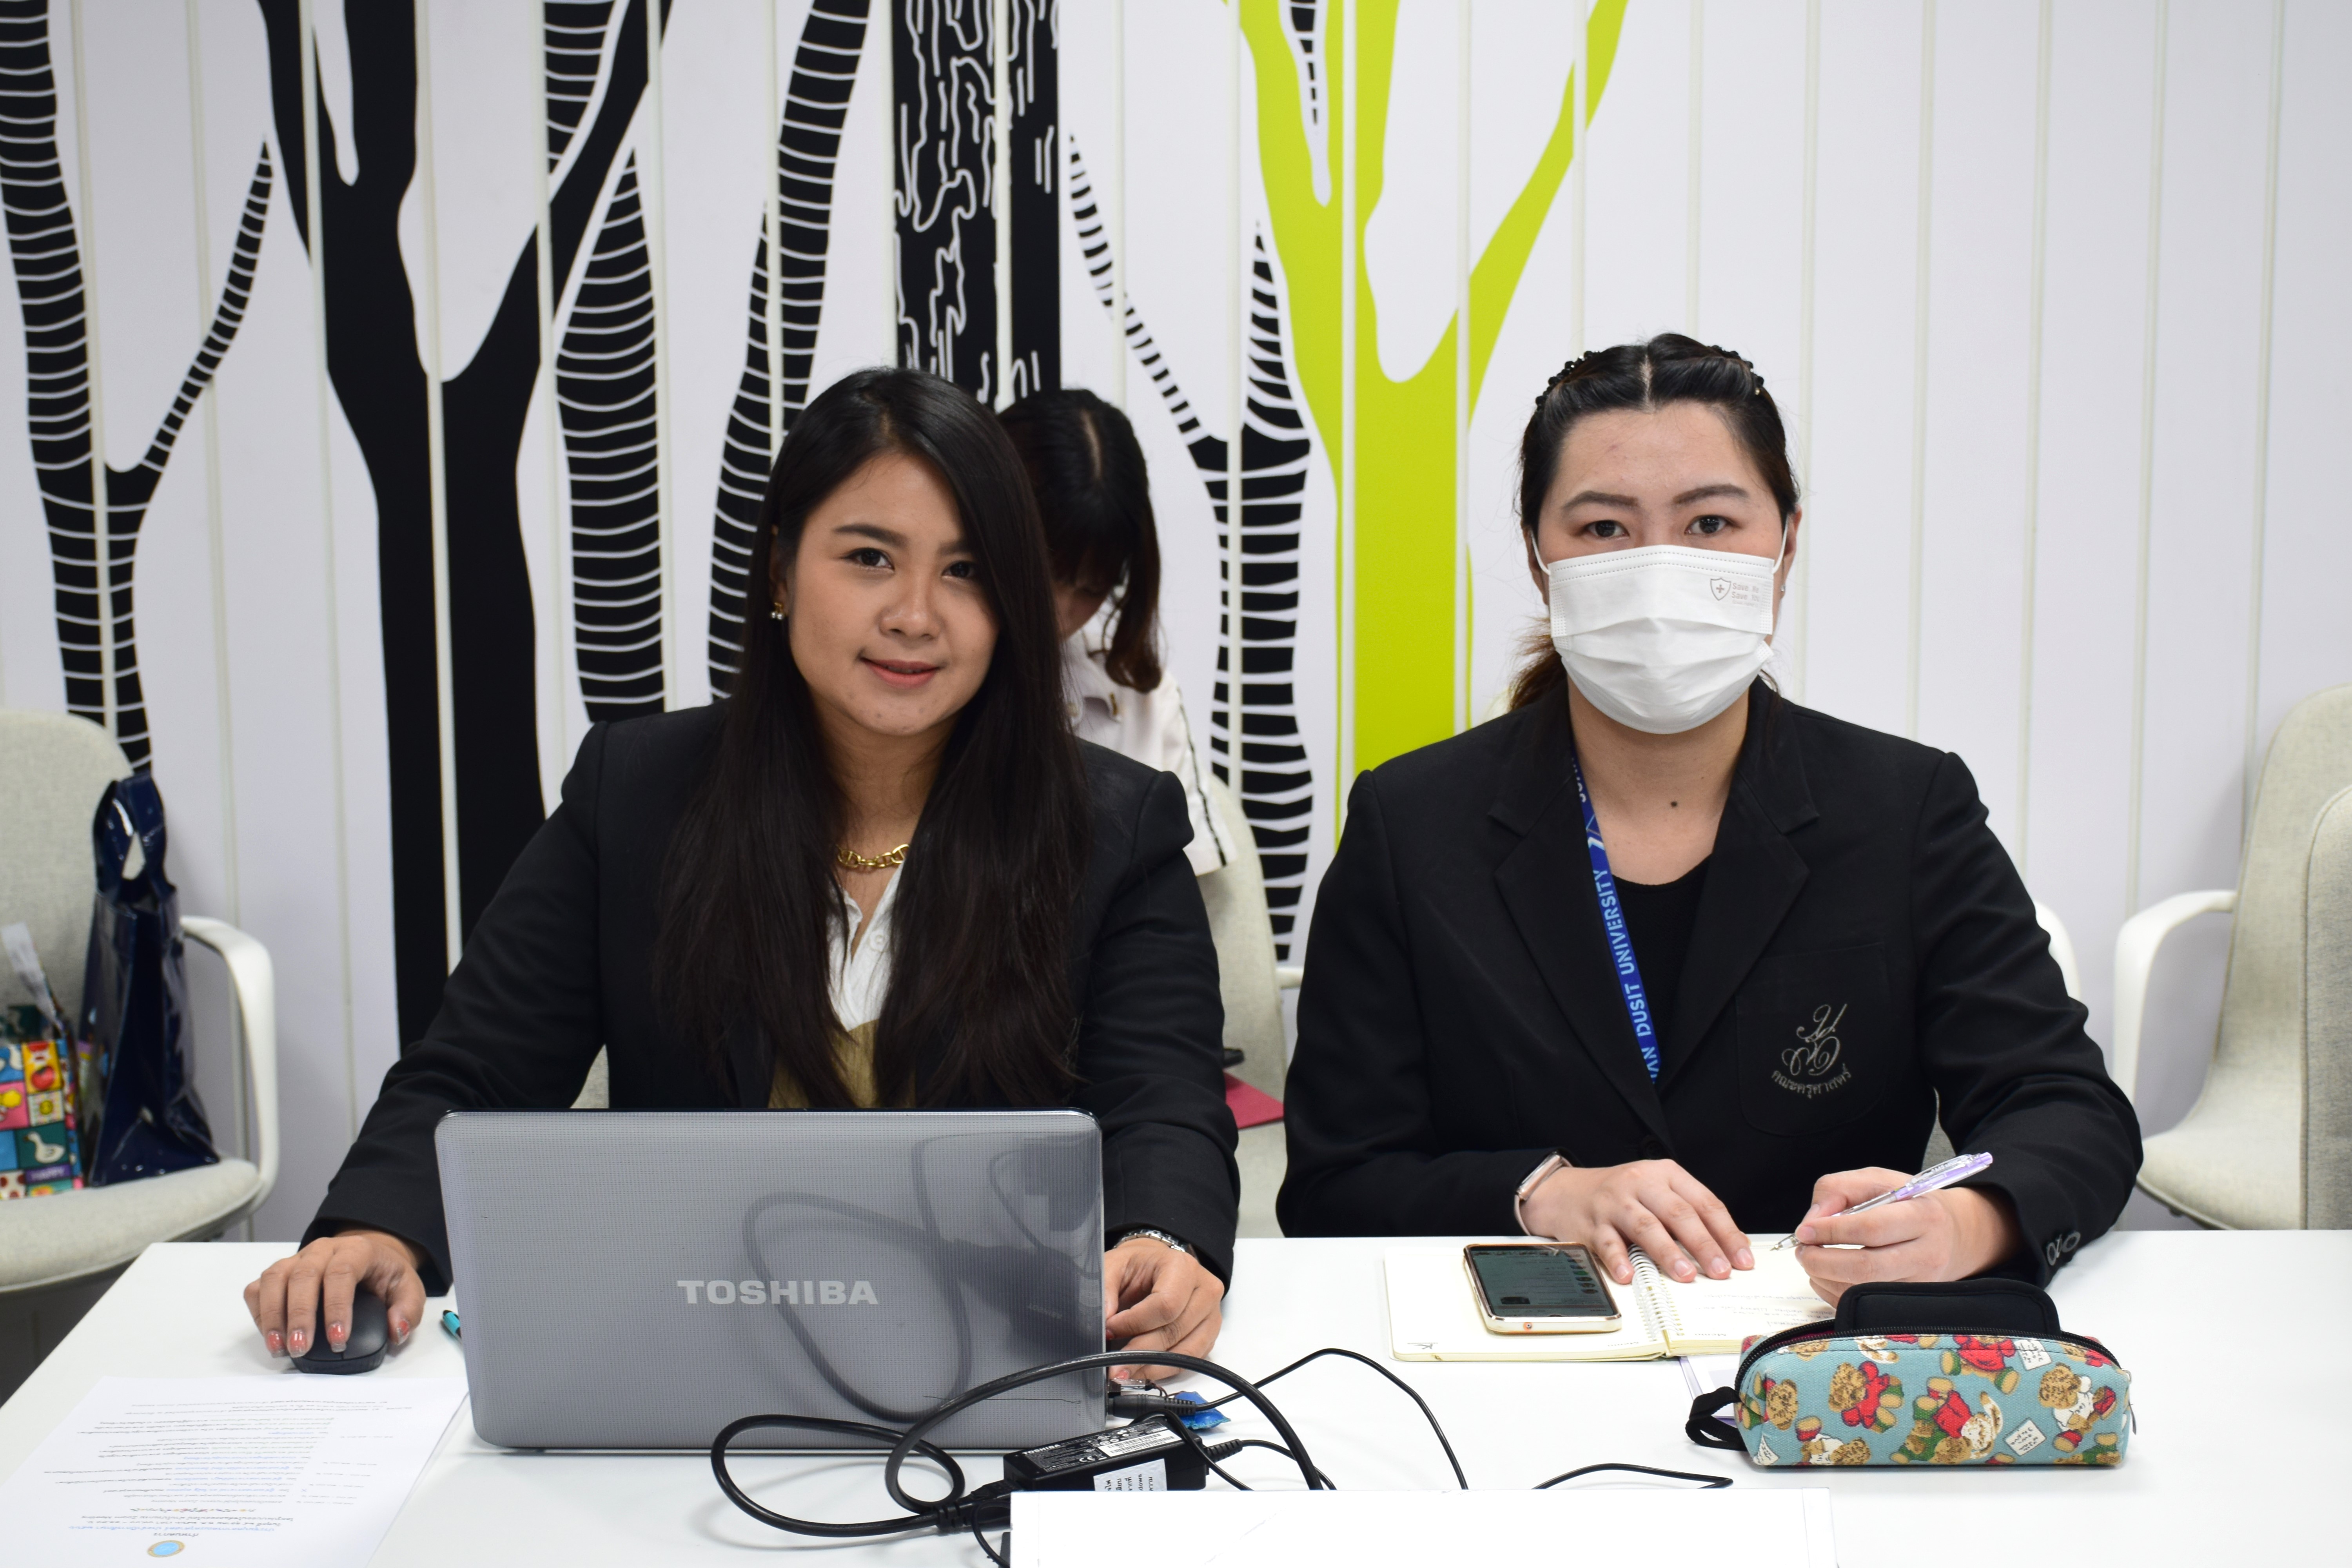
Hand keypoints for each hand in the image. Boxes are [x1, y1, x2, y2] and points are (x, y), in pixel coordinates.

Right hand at [244, 1229, 426, 1359]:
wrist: (370, 1258)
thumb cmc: (385, 1276)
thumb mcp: (408, 1289)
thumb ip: (408, 1310)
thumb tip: (396, 1330)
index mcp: (357, 1250)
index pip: (342, 1273)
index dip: (337, 1307)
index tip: (338, 1339)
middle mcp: (323, 1250)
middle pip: (303, 1275)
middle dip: (299, 1315)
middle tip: (300, 1349)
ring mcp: (297, 1259)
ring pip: (275, 1278)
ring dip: (273, 1315)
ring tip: (279, 1348)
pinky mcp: (280, 1273)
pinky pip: (259, 1287)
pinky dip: (259, 1312)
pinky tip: (270, 1336)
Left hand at [1103, 1237, 1224, 1380]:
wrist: (1155, 1265)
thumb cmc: (1138, 1265)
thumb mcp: (1115, 1264)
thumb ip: (1105, 1287)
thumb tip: (1105, 1319)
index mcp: (1182, 1266)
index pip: (1165, 1304)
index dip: (1134, 1323)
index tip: (1110, 1329)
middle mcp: (1205, 1289)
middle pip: (1174, 1331)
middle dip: (1139, 1352)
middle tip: (1112, 1364)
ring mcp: (1211, 1314)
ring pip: (1185, 1352)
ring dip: (1151, 1367)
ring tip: (1124, 1373)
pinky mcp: (1209, 1334)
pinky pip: (1189, 1361)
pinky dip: (1163, 1370)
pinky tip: (1141, 1371)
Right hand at [1520, 1159, 1752, 1285]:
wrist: (1566, 1191)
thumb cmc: (1623, 1195)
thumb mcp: (1658, 1192)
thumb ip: (1689, 1214)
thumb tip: (1728, 1250)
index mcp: (1665, 1174)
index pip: (1704, 1203)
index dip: (1726, 1232)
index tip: (1742, 1259)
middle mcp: (1641, 1183)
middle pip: (1678, 1214)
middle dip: (1703, 1245)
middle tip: (1720, 1271)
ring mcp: (1615, 1202)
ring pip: (1646, 1226)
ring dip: (1667, 1252)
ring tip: (1684, 1275)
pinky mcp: (1592, 1222)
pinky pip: (1607, 1242)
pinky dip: (1619, 1260)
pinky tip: (1629, 1275)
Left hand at [1792, 1167, 2023, 1304]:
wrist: (1952, 1234)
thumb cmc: (1907, 1203)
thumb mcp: (1876, 1180)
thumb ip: (1839, 1189)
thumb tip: (1813, 1220)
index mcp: (1923, 1216)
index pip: (1871, 1228)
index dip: (1831, 1231)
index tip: (1805, 1230)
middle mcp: (1927, 1254)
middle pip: (1866, 1268)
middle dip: (1822, 1261)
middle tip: (1802, 1250)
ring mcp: (1921, 1285)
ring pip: (1863, 1293)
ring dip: (1825, 1278)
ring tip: (1812, 1260)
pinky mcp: (1910, 1305)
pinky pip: (1863, 1308)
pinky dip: (1833, 1293)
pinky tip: (1827, 1276)